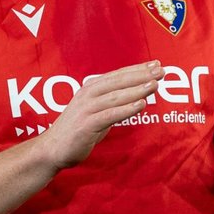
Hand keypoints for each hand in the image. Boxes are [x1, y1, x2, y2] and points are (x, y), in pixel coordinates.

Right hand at [36, 61, 162, 169]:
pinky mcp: (86, 124)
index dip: (137, 69)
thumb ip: (112, 104)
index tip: (155, 64)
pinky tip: (140, 104)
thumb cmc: (77, 130)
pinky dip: (126, 109)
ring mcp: (86, 109)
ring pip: (116, 96)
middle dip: (141, 75)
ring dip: (136, 89)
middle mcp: (88, 94)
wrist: (52, 149)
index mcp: (91, 88)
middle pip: (118, 82)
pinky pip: (109, 115)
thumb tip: (134, 98)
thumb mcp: (96, 112)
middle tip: (161, 70)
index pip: (118, 75)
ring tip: (155, 85)